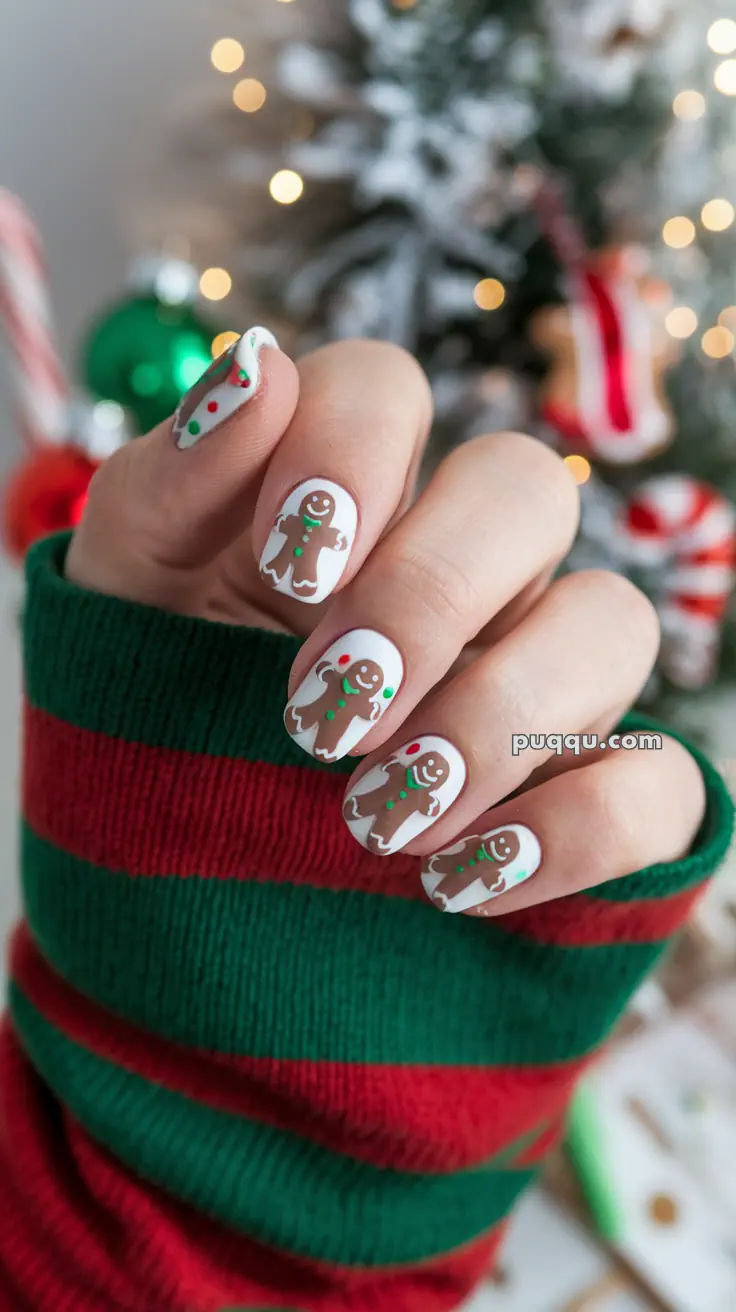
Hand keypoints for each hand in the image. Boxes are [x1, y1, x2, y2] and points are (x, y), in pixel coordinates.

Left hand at [68, 329, 705, 914]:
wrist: (179, 870)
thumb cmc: (154, 706)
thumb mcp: (131, 602)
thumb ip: (170, 485)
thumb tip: (254, 367)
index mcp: (344, 496)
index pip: (386, 391)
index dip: (352, 453)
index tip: (292, 560)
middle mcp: (462, 566)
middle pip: (525, 488)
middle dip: (429, 596)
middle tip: (323, 717)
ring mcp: (538, 673)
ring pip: (613, 622)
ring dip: (495, 720)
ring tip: (377, 819)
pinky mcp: (586, 789)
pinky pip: (661, 783)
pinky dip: (574, 831)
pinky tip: (460, 880)